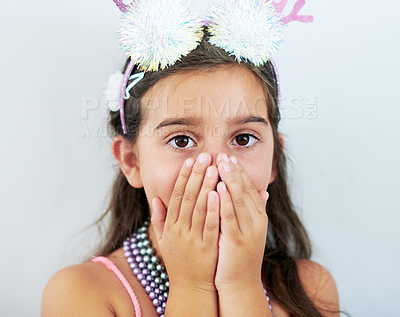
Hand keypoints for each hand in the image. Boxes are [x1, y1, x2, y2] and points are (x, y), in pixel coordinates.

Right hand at [152, 153, 219, 291]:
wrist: (190, 288)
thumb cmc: (178, 261)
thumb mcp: (164, 240)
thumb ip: (159, 219)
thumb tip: (155, 199)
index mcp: (170, 225)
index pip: (177, 195)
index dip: (184, 177)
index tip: (190, 160)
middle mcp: (180, 229)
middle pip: (189, 196)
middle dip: (197, 174)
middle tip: (205, 156)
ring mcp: (193, 238)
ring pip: (200, 207)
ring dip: (206, 185)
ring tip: (214, 167)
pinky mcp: (207, 247)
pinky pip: (210, 224)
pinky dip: (214, 208)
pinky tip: (219, 193)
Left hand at [214, 154, 268, 292]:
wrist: (240, 283)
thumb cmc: (240, 254)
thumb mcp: (251, 229)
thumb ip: (256, 209)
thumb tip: (264, 191)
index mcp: (258, 216)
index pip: (249, 188)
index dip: (239, 171)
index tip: (229, 157)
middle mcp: (256, 221)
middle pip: (244, 190)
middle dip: (233, 171)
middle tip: (223, 154)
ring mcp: (248, 231)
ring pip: (238, 200)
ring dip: (229, 180)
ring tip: (220, 164)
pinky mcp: (236, 241)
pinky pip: (230, 217)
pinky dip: (225, 201)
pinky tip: (218, 188)